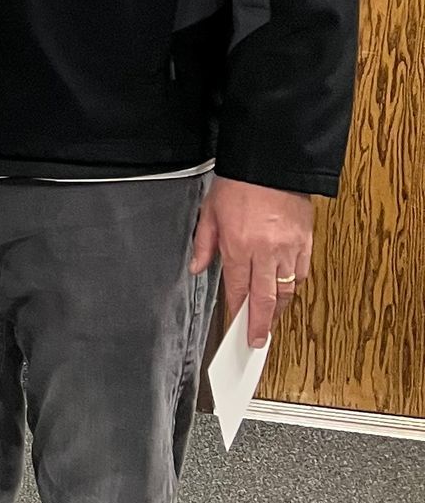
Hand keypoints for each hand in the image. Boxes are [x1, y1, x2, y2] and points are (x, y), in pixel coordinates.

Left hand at [192, 175, 312, 349]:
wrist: (270, 161)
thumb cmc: (239, 184)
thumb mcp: (210, 211)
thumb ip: (204, 244)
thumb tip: (196, 267)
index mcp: (239, 245)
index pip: (238, 289)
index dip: (237, 311)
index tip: (236, 326)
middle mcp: (266, 251)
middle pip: (266, 298)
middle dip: (261, 324)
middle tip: (258, 341)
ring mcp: (289, 247)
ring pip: (287, 289)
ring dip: (279, 308)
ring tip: (271, 320)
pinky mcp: (306, 241)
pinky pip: (303, 272)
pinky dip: (296, 285)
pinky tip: (288, 291)